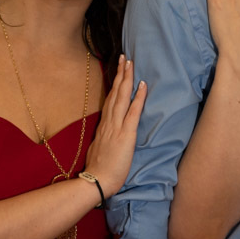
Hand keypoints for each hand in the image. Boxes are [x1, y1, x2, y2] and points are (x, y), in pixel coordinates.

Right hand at [83, 56, 146, 197]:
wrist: (97, 181)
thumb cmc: (98, 170)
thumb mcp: (97, 150)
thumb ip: (102, 139)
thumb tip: (105, 134)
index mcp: (103, 126)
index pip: (110, 101)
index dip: (115, 85)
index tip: (118, 71)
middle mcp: (108, 122)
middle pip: (115, 93)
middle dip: (120, 74)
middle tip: (125, 57)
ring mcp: (116, 127)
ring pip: (122, 97)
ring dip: (127, 79)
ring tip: (130, 63)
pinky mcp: (126, 134)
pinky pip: (133, 112)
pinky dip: (138, 97)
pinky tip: (142, 85)